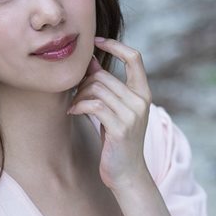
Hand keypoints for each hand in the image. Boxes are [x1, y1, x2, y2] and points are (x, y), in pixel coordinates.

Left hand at [68, 37, 151, 191]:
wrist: (126, 173)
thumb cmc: (117, 140)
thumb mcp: (115, 110)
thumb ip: (107, 86)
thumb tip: (90, 60)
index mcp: (143, 93)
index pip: (134, 57)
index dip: (115, 45)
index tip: (96, 42)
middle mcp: (141, 101)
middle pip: (104, 75)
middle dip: (83, 82)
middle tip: (74, 94)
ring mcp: (132, 114)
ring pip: (97, 88)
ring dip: (79, 95)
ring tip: (74, 106)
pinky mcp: (120, 128)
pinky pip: (93, 104)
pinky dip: (78, 106)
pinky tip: (72, 112)